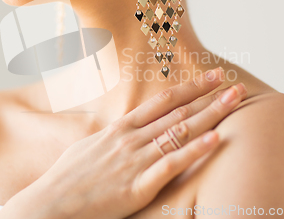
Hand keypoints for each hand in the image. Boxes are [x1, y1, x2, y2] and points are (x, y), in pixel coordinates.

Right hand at [0, 67, 246, 218]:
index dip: (188, 88)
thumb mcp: (87, 148)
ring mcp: (135, 160)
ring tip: (234, 101)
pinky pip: (171, 164)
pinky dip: (195, 150)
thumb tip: (122, 130)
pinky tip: (215, 139)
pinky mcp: (138, 186)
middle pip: (176, 112)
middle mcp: (131, 139)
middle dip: (206, 95)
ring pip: (179, 131)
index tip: (209, 77)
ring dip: (210, 114)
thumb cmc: (66, 179)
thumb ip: (110, 138)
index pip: (161, 102)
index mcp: (119, 130)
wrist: (49, 205)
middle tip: (231, 81)